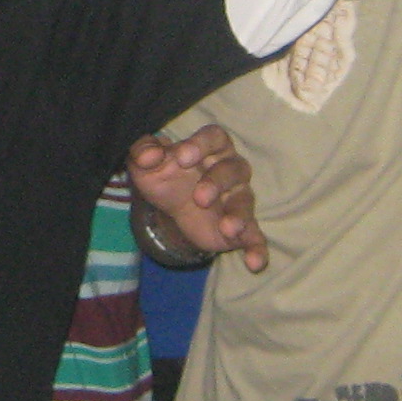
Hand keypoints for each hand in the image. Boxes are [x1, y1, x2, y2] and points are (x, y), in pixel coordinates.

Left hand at [131, 124, 267, 273]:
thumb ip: (143, 152)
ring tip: (228, 227)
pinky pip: (256, 237)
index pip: (215, 137)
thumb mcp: (146, 164)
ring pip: (245, 201)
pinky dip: (257, 249)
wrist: (171, 209)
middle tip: (199, 198)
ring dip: (238, 214)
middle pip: (233, 168)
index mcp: (209, 148)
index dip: (201, 144)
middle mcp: (230, 170)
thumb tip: (148, 156)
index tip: (181, 157)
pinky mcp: (242, 228)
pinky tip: (255, 263)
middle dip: (217, 182)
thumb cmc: (165, 176)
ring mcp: (237, 199)